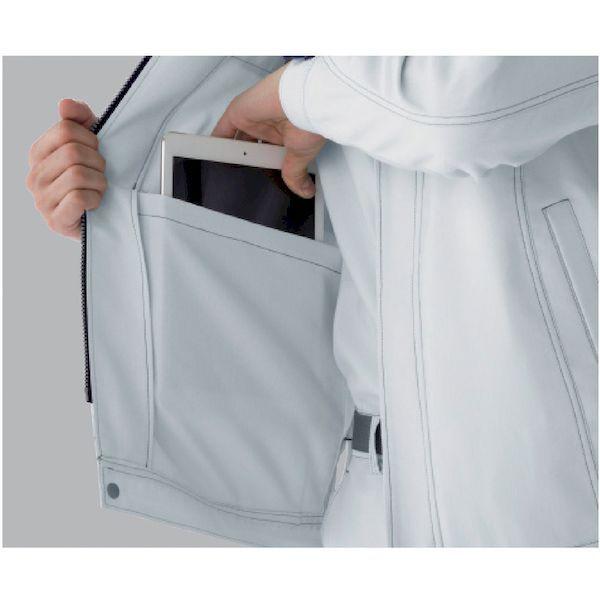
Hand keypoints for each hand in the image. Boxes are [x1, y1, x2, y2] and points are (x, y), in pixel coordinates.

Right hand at [26, 99, 105, 239]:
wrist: (104, 218)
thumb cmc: (95, 178)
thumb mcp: (91, 143)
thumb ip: (79, 119)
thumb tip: (65, 104)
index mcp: (38, 154)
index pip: (66, 130)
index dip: (91, 139)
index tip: (96, 152)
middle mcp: (35, 176)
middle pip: (73, 152)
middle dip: (97, 162)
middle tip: (101, 173)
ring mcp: (42, 200)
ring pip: (77, 175)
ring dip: (99, 182)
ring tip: (98, 188)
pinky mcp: (55, 220)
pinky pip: (78, 198)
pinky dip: (95, 199)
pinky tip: (95, 203)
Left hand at [212, 65, 325, 197]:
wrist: (303, 101)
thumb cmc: (309, 121)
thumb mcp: (300, 156)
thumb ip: (295, 174)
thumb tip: (305, 190)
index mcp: (285, 135)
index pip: (270, 152)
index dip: (264, 164)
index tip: (261, 177)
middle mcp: (269, 126)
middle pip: (251, 146)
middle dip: (248, 159)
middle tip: (243, 176)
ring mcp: (253, 118)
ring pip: (237, 139)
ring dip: (231, 153)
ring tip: (226, 170)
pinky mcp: (238, 112)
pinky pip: (222, 129)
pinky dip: (216, 143)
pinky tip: (211, 155)